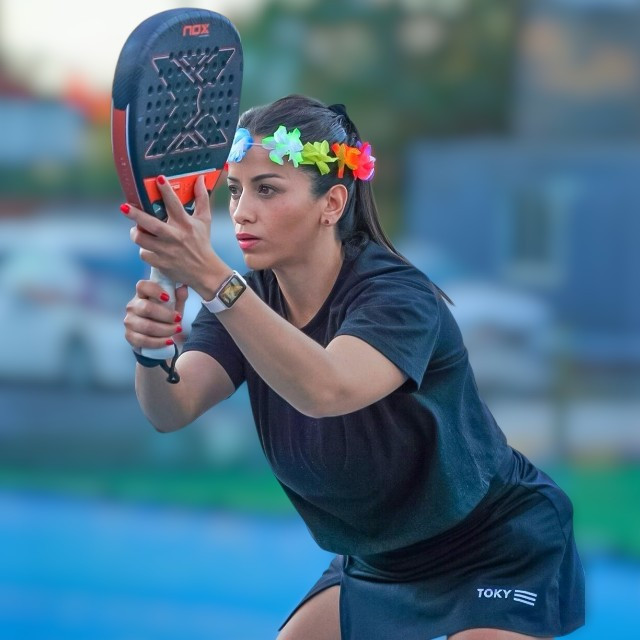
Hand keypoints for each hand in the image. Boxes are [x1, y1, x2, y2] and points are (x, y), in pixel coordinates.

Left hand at [123, 174, 226, 292]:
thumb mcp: (204, 220)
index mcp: (186, 224)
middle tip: (124, 207)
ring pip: (142, 240)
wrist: (204, 272)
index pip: (175, 204)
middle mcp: (175, 237)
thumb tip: (199, 180)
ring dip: (136, 233)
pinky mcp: (161, 264)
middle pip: (152, 224)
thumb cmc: (202, 243)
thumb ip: (202, 199)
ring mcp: (167, 251)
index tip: (158, 179)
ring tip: (137, 230)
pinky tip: (149, 248)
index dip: (166, 191)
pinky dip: (144, 250)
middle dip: (136, 215)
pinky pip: (144, 254)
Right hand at [124, 280, 188, 350]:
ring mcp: (129, 321)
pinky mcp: (129, 336)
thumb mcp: (174, 306)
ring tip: (177, 330)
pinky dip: (158, 342)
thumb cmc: (165, 316)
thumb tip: (183, 288)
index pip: (142, 286)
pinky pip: (143, 340)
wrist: (158, 336)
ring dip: (165, 330)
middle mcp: (133, 306)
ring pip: (146, 326)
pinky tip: (169, 341)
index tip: (168, 297)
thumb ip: (179, 298)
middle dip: (166, 315)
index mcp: (142, 294)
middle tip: (179, 319)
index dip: (154, 290)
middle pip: (146, 308)